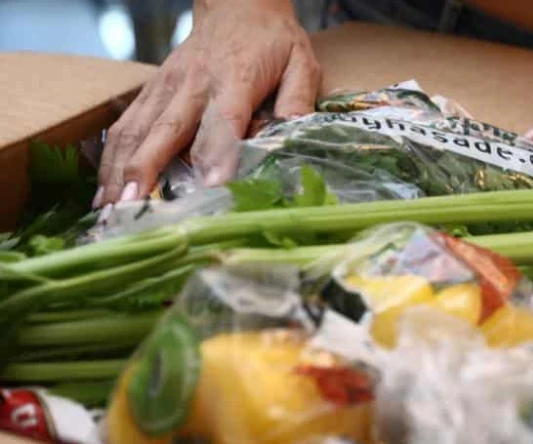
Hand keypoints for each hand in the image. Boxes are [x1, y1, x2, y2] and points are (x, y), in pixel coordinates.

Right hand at [95, 0, 320, 206]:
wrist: (239, 8)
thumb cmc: (273, 43)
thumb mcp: (301, 64)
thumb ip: (297, 100)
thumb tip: (294, 133)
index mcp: (236, 79)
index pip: (224, 119)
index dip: (218, 152)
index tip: (210, 185)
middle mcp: (194, 84)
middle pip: (168, 128)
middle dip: (147, 167)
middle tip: (134, 203)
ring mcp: (167, 87)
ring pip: (138, 129)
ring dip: (120, 168)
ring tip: (109, 207)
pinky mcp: (151, 91)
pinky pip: (126, 125)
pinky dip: (110, 157)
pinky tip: (104, 189)